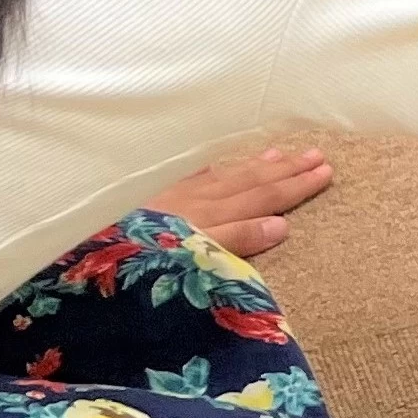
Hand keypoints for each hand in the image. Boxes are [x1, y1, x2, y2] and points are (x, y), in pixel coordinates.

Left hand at [149, 146, 332, 259]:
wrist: (90, 258)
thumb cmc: (143, 265)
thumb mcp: (193, 259)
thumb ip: (235, 242)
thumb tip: (282, 225)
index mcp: (212, 217)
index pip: (264, 198)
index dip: (296, 186)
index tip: (327, 172)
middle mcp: (199, 201)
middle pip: (251, 181)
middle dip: (286, 170)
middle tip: (318, 154)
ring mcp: (177, 197)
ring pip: (228, 175)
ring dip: (258, 165)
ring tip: (282, 153)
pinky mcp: (156, 199)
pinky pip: (196, 176)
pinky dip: (216, 169)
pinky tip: (222, 165)